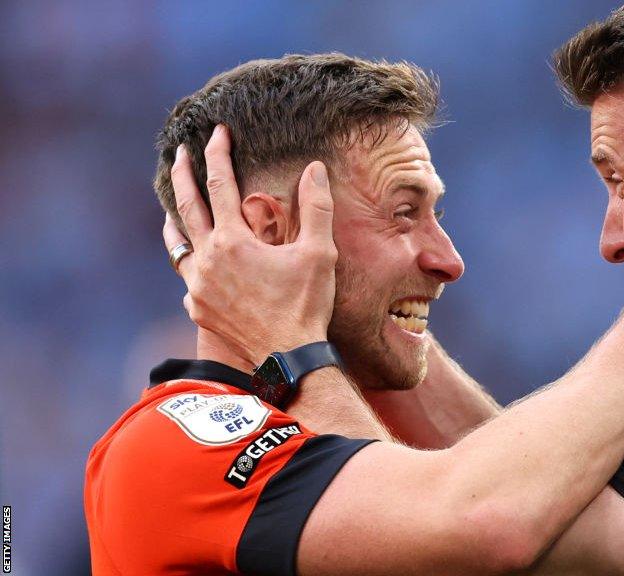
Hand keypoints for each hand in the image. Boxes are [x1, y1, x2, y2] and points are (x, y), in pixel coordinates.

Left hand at [163, 124, 337, 366]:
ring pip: (177, 245)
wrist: (288, 356)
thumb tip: (314, 168)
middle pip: (186, 206)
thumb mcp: (319, 252)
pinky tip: (195, 268)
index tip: (217, 132)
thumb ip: (316, 207)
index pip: (220, 183)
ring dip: (174, 221)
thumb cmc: (306, 304)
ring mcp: (198, 286)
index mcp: (233, 239)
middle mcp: (208, 259)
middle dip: (184, 174)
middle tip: (180, 152)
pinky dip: (190, 267)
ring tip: (171, 210)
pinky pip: (187, 281)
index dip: (219, 153)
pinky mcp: (198, 310)